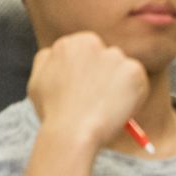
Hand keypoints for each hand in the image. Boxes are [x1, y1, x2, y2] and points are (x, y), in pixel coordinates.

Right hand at [26, 32, 148, 150]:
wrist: (72, 132)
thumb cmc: (54, 112)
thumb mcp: (37, 82)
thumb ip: (47, 62)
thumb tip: (56, 52)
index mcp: (67, 45)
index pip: (86, 50)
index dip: (88, 71)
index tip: (88, 87)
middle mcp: (92, 43)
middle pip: (106, 57)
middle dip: (106, 75)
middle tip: (100, 99)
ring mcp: (115, 56)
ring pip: (123, 70)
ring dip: (119, 85)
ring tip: (104, 107)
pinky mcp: (134, 70)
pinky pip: (138, 82)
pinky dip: (133, 96)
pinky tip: (117, 109)